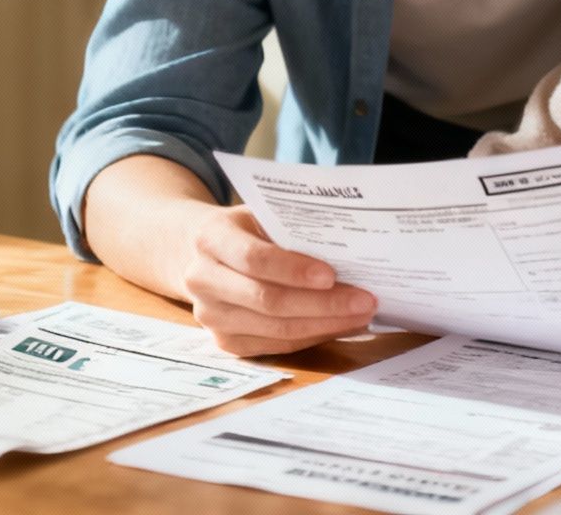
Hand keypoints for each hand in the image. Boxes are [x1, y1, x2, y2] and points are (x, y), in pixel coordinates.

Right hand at [179, 204, 376, 356]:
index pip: (254, 259)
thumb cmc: (242, 229)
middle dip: (323, 304)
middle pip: (269, 301)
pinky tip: (340, 326)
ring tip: (362, 315)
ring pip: (276, 330)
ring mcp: (211, 316)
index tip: (332, 275)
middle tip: (365, 300)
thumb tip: (349, 248)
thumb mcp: (258, 214)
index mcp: (210, 238)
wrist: (195, 252)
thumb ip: (290, 228)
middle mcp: (203, 280)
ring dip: (325, 324)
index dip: (294, 269)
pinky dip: (314, 337)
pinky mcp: (225, 342)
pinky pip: (277, 346)